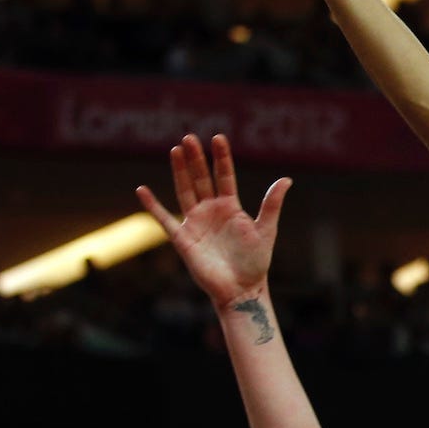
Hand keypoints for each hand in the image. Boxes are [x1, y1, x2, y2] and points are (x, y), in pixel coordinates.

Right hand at [136, 133, 292, 310]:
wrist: (241, 289)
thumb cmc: (255, 262)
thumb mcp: (266, 230)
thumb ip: (271, 205)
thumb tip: (286, 179)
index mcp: (230, 207)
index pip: (223, 175)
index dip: (221, 157)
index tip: (218, 138)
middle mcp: (210, 210)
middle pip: (201, 178)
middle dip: (195, 159)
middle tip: (189, 138)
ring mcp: (195, 222)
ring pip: (185, 191)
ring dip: (179, 172)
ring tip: (175, 150)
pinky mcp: (182, 238)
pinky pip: (164, 219)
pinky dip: (152, 206)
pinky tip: (142, 190)